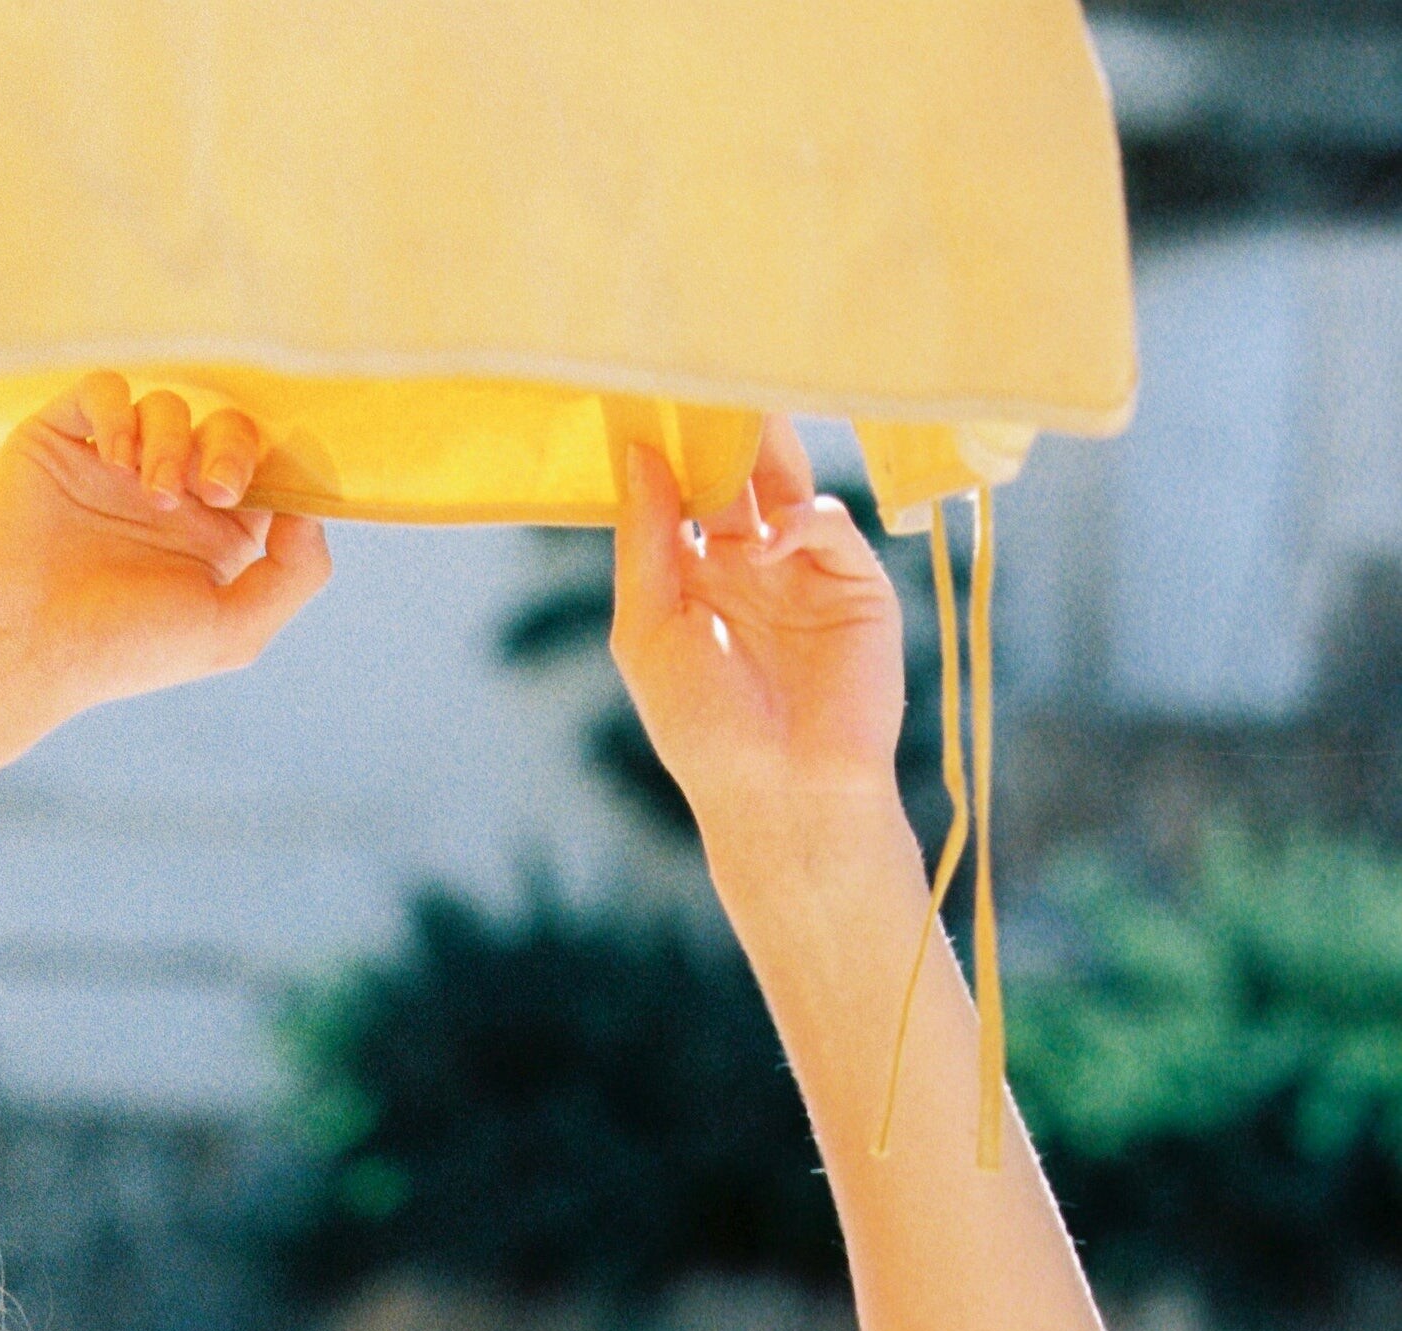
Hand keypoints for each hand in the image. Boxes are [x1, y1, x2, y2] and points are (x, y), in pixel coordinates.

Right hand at [0, 378, 331, 722]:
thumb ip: (295, 574)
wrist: (20, 646)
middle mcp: (166, 496)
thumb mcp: (233, 632)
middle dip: (231, 447)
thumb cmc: (121, 650)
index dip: (273, 467)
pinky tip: (116, 464)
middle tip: (215, 489)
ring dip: (171, 442)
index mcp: (210, 538)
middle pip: (224, 428)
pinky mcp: (63, 439)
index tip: (256, 493)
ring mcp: (113, 466)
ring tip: (153, 493)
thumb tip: (312, 508)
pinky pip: (106, 391)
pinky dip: (120, 415)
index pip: (262, 473)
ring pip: (167, 407)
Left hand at [612, 419, 909, 902]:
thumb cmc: (704, 729)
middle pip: (740, 473)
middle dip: (725, 428)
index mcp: (696, 576)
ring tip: (739, 421)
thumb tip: (640, 451)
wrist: (783, 794)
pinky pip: (830, 523)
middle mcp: (752, 564)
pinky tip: (770, 545)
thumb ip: (645, 541)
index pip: (687, 490)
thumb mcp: (649, 631)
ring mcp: (806, 570)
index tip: (651, 389)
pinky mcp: (857, 583)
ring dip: (766, 451)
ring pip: (788, 483)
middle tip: (707, 371)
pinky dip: (801, 520)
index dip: (674, 444)